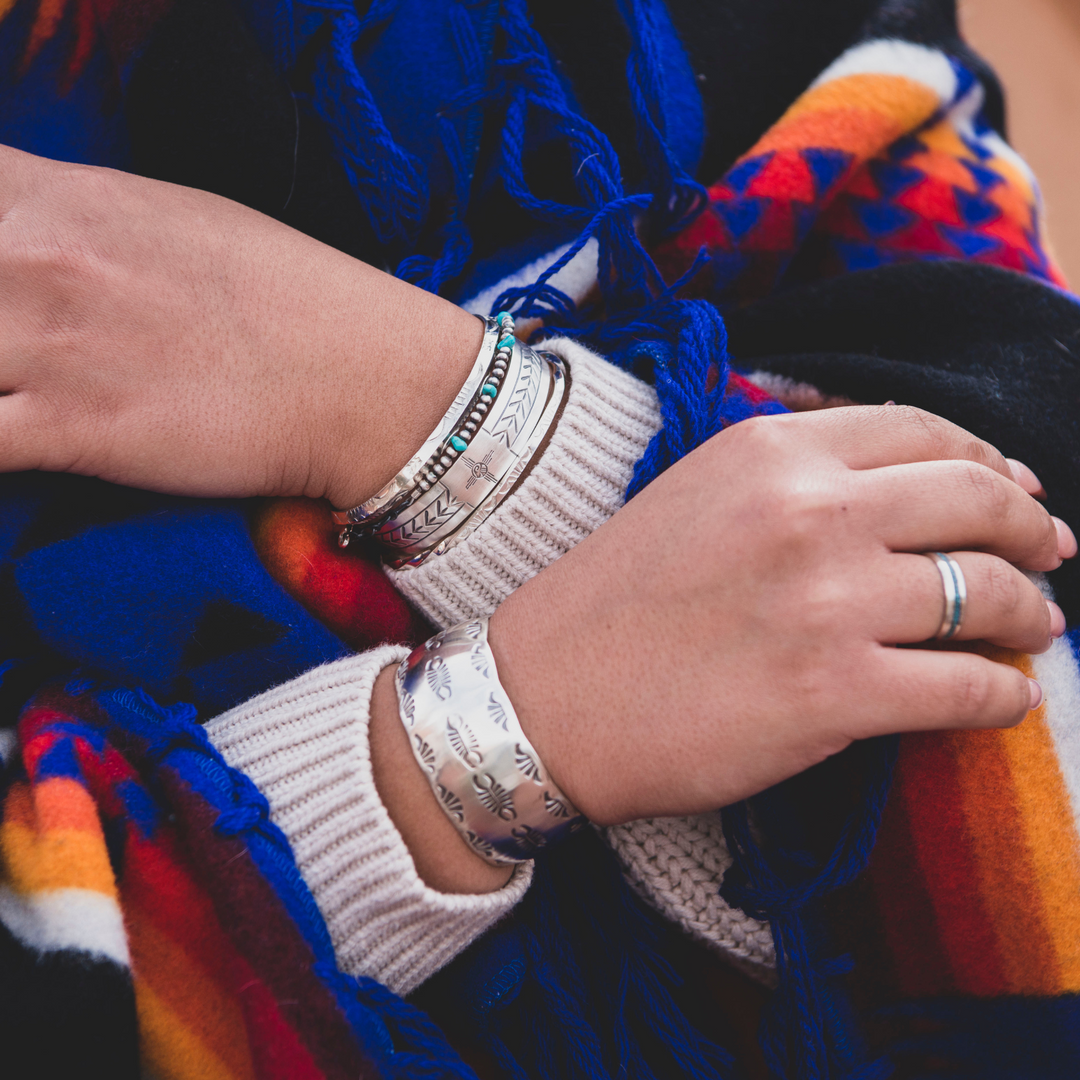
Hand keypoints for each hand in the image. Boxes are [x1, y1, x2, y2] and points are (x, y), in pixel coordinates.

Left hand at [0, 144, 481, 507]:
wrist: (363, 381)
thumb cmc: (291, 299)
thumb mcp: (178, 219)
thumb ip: (79, 217)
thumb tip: (30, 231)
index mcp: (67, 196)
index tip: (2, 282)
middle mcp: (39, 257)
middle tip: (20, 353)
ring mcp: (50, 344)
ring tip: (24, 391)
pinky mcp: (73, 430)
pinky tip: (21, 440)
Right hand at [489, 406, 1074, 825]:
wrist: (543, 696)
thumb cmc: (610, 599)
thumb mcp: (696, 495)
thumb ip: (791, 475)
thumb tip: (900, 490)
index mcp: (771, 451)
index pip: (925, 433)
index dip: (990, 463)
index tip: (1015, 493)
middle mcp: (810, 511)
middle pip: (979, 500)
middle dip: (1032, 529)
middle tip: (1048, 554)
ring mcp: (828, 603)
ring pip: (991, 595)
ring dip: (1030, 614)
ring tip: (1034, 628)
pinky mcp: (835, 696)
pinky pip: (970, 690)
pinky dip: (1005, 696)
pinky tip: (1003, 699)